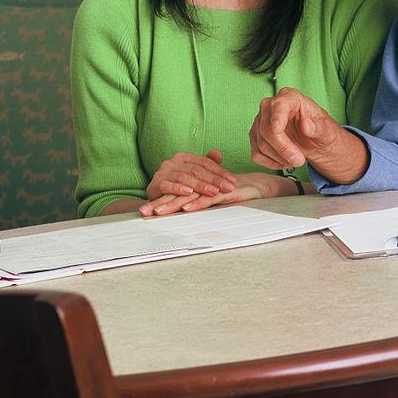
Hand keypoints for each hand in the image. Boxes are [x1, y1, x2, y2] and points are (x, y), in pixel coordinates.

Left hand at [140, 172, 283, 216]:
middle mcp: (201, 185)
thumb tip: (177, 212)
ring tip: (158, 211)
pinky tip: (186, 208)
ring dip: (173, 203)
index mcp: (195, 186)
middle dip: (159, 203)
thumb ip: (194, 202)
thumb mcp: (209, 199)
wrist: (254, 187)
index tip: (143, 211)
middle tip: (144, 212)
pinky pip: (209, 198)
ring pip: (189, 195)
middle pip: (176, 194)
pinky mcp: (224, 192)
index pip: (173, 193)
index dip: (158, 201)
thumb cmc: (229, 193)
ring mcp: (212, 188)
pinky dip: (197, 203)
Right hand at [146, 150, 236, 200]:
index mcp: (183, 157)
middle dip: (214, 179)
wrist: (155, 194)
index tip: (232, 180)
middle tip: (228, 187)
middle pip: (196, 169)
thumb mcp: (193, 174)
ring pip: (184, 177)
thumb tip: (218, 153)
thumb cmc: (176, 184)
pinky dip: (179, 189)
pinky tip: (189, 193)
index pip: (204, 162)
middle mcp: (172, 162)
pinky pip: (168, 186)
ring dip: (200, 185)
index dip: (220, 171)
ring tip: (213, 191)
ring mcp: (163, 173)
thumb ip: (206, 164)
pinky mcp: (156, 185)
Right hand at [250, 87, 362, 180]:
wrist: (314, 142)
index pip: (279, 105)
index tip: (277, 130)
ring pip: (261, 143)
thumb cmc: (320, 131)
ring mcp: (260, 121)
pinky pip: (256, 153)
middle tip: (299, 160)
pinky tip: (285, 161)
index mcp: (290, 97)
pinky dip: (271, 162)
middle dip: (283, 149)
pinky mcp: (255, 136)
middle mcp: (271, 106)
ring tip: (297, 160)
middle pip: (266, 128)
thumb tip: (307, 125)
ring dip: (280, 158)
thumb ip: (318, 127)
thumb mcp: (327, 130)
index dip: (277, 117)